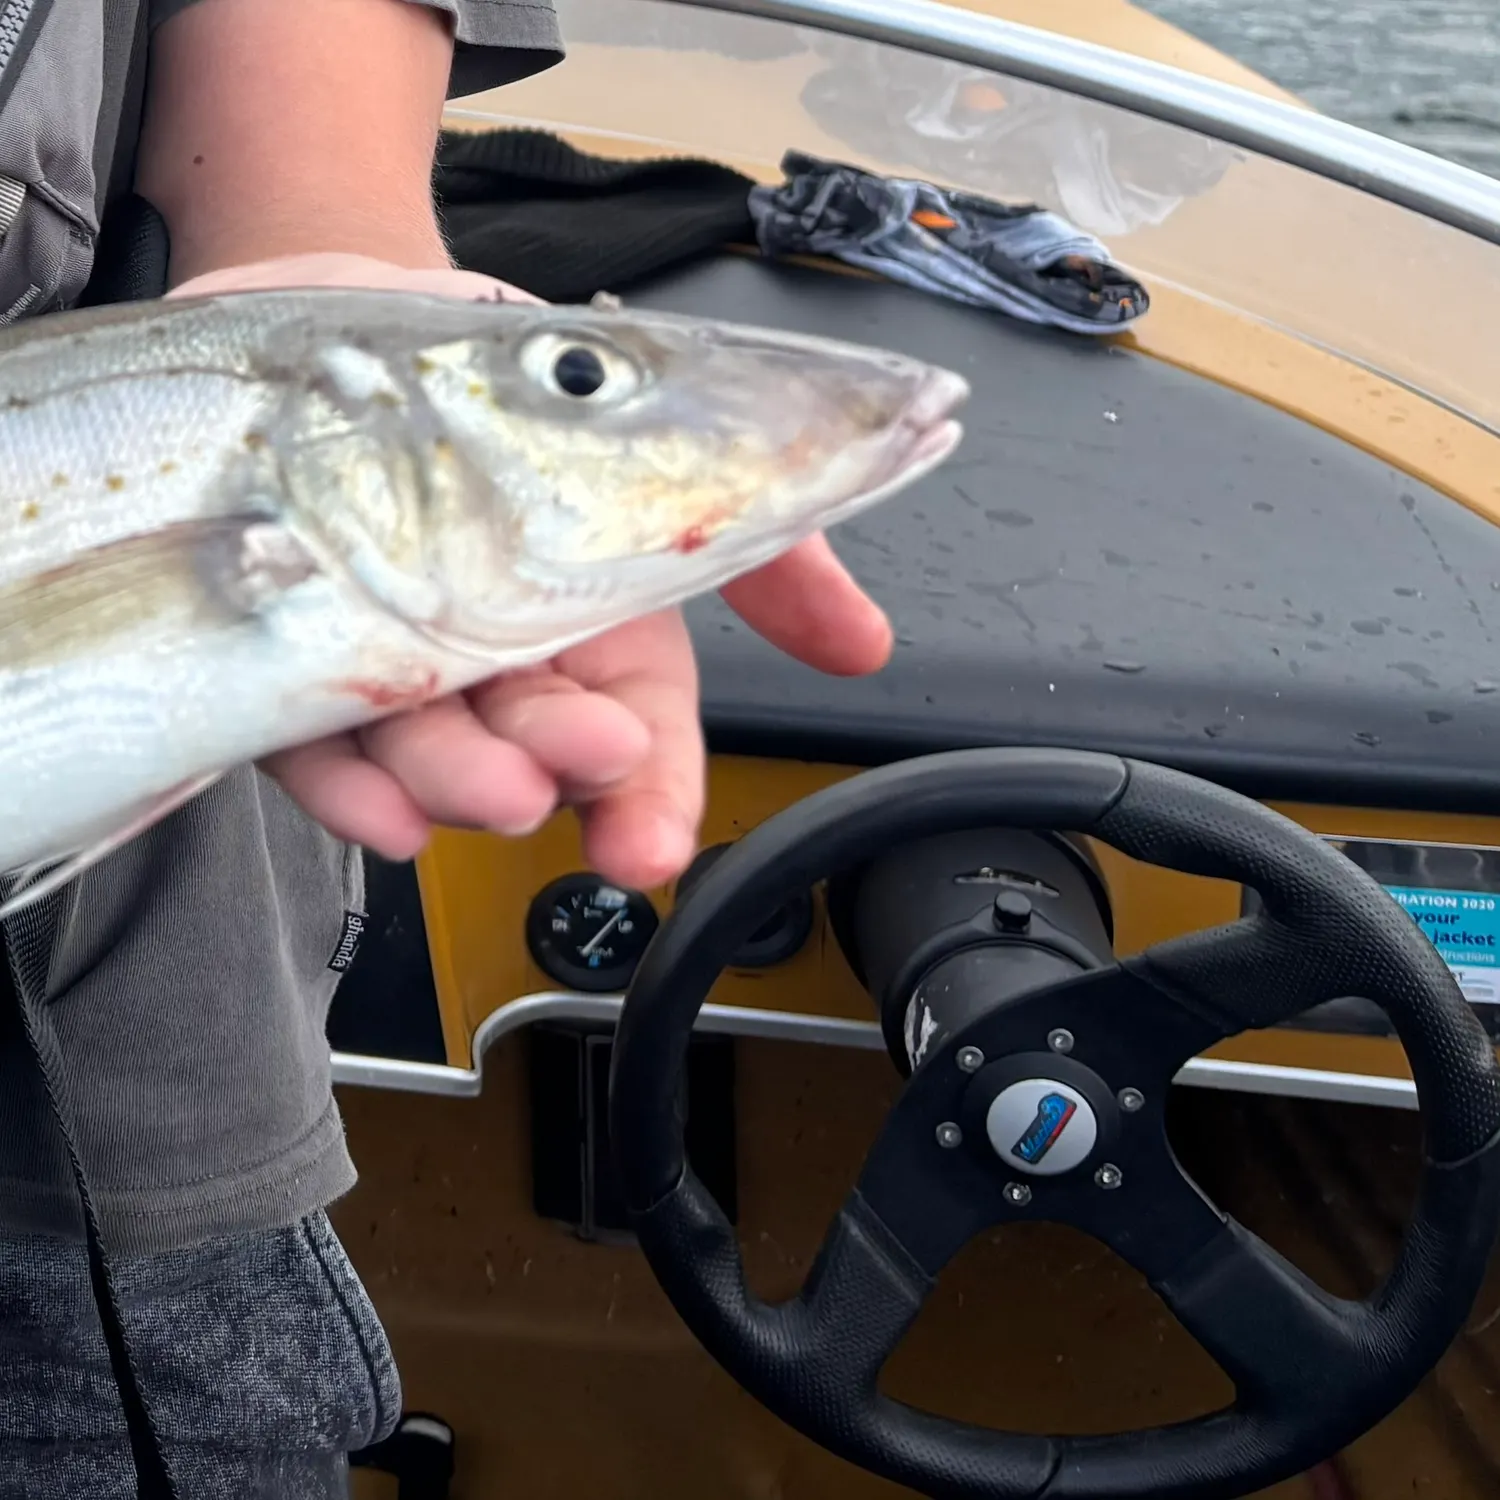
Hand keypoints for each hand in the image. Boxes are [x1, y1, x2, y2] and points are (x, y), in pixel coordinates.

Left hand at [170, 254, 891, 887]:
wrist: (341, 295)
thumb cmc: (501, 371)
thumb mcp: (673, 445)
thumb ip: (772, 546)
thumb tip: (863, 642)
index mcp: (591, 621)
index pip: (638, 730)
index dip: (653, 795)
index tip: (652, 844)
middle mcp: (497, 654)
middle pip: (538, 739)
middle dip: (565, 765)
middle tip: (587, 757)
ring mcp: (391, 659)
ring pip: (432, 747)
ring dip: (465, 780)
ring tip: (493, 781)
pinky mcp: (286, 654)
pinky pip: (308, 734)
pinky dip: (344, 779)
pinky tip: (379, 800)